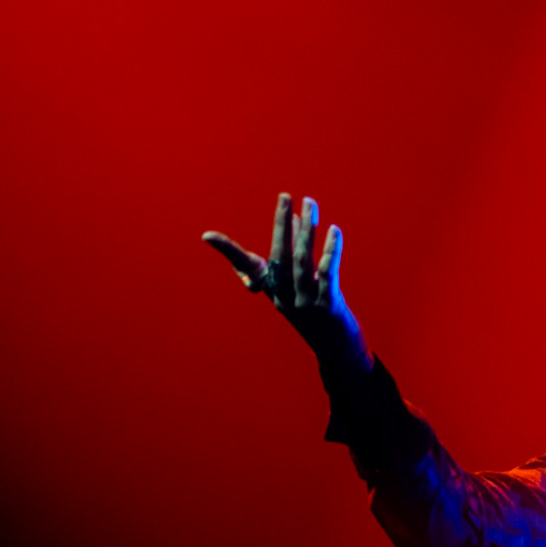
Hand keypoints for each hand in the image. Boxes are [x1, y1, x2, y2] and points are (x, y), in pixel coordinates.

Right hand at [203, 193, 370, 373]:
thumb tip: (288, 221)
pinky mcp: (329, 305)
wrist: (336, 349)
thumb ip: (286, 257)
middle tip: (285, 196)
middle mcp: (285, 296)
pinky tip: (334, 231)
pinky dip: (330, 250)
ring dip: (307, 230)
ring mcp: (307, 302)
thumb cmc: (313, 313)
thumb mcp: (294, 288)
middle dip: (281, 224)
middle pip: (280, 255)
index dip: (230, 250)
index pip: (248, 265)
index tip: (209, 235)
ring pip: (302, 261)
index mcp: (272, 291)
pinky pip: (328, 272)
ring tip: (310, 204)